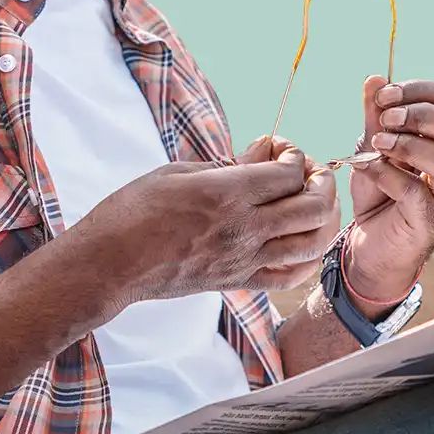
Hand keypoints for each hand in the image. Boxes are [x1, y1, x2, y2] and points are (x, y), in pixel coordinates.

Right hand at [68, 139, 340, 326]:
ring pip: (312, 242)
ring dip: (323, 219)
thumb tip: (262, 153)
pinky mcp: (237, 282)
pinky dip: (309, 258)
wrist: (110, 264)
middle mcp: (243, 228)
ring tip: (313, 204)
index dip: (294, 157)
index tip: (281, 151)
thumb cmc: (132, 212)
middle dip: (320, 183)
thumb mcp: (175, 172)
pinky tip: (304, 242)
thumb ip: (226, 165)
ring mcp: (243, 259)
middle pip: (311, 206)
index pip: (288, 174)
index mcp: (225, 193)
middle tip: (308, 173)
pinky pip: (290, 276)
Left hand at [345, 76, 433, 304]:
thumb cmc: (379, 189)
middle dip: (426, 116)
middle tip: (387, 118)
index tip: (385, 94)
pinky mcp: (430, 221)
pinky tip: (370, 170)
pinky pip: (419, 195)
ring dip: (414, 146)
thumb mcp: (372, 145)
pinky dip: (391, 177)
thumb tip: (375, 78)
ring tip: (379, 144)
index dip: (424, 91)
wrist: (368, 240)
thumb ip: (375, 115)